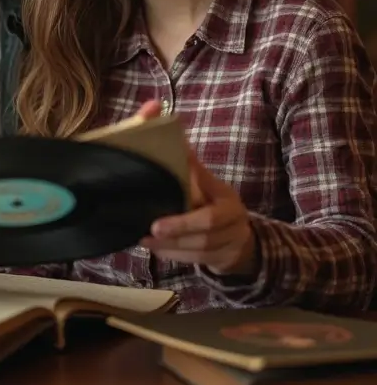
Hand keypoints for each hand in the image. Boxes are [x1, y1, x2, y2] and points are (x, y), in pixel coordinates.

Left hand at [137, 100, 257, 275]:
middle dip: (179, 231)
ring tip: (145, 239)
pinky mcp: (221, 261)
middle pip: (206, 234)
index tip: (164, 214)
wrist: (239, 236)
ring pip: (199, 251)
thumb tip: (164, 124)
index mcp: (228, 201)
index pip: (211, 212)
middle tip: (152, 229)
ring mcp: (229, 245)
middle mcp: (233, 224)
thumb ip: (189, 163)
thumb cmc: (214, 200)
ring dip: (171, 247)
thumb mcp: (206, 181)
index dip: (187, 217)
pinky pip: (196, 260)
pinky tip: (156, 250)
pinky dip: (175, 256)